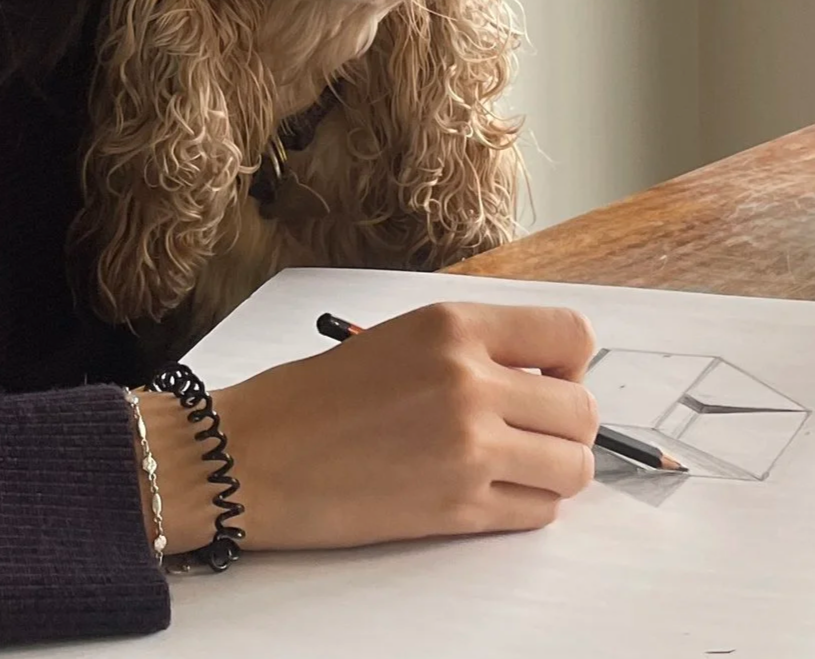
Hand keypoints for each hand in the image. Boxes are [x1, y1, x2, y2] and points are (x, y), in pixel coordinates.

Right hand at [199, 302, 598, 550]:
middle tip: (525, 430)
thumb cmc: (314, 396)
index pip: (570, 334)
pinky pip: (541, 511)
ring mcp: (470, 449)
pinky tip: (481, 490)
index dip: (570, 362)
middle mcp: (469, 381)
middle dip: (564, 425)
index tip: (547, 378)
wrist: (255, 454)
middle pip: (582, 409)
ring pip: (575, 467)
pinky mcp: (461, 510)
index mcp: (450, 326)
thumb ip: (471, 348)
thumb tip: (546, 377)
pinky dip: (526, 504)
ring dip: (553, 469)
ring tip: (507, 463)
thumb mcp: (398, 338)